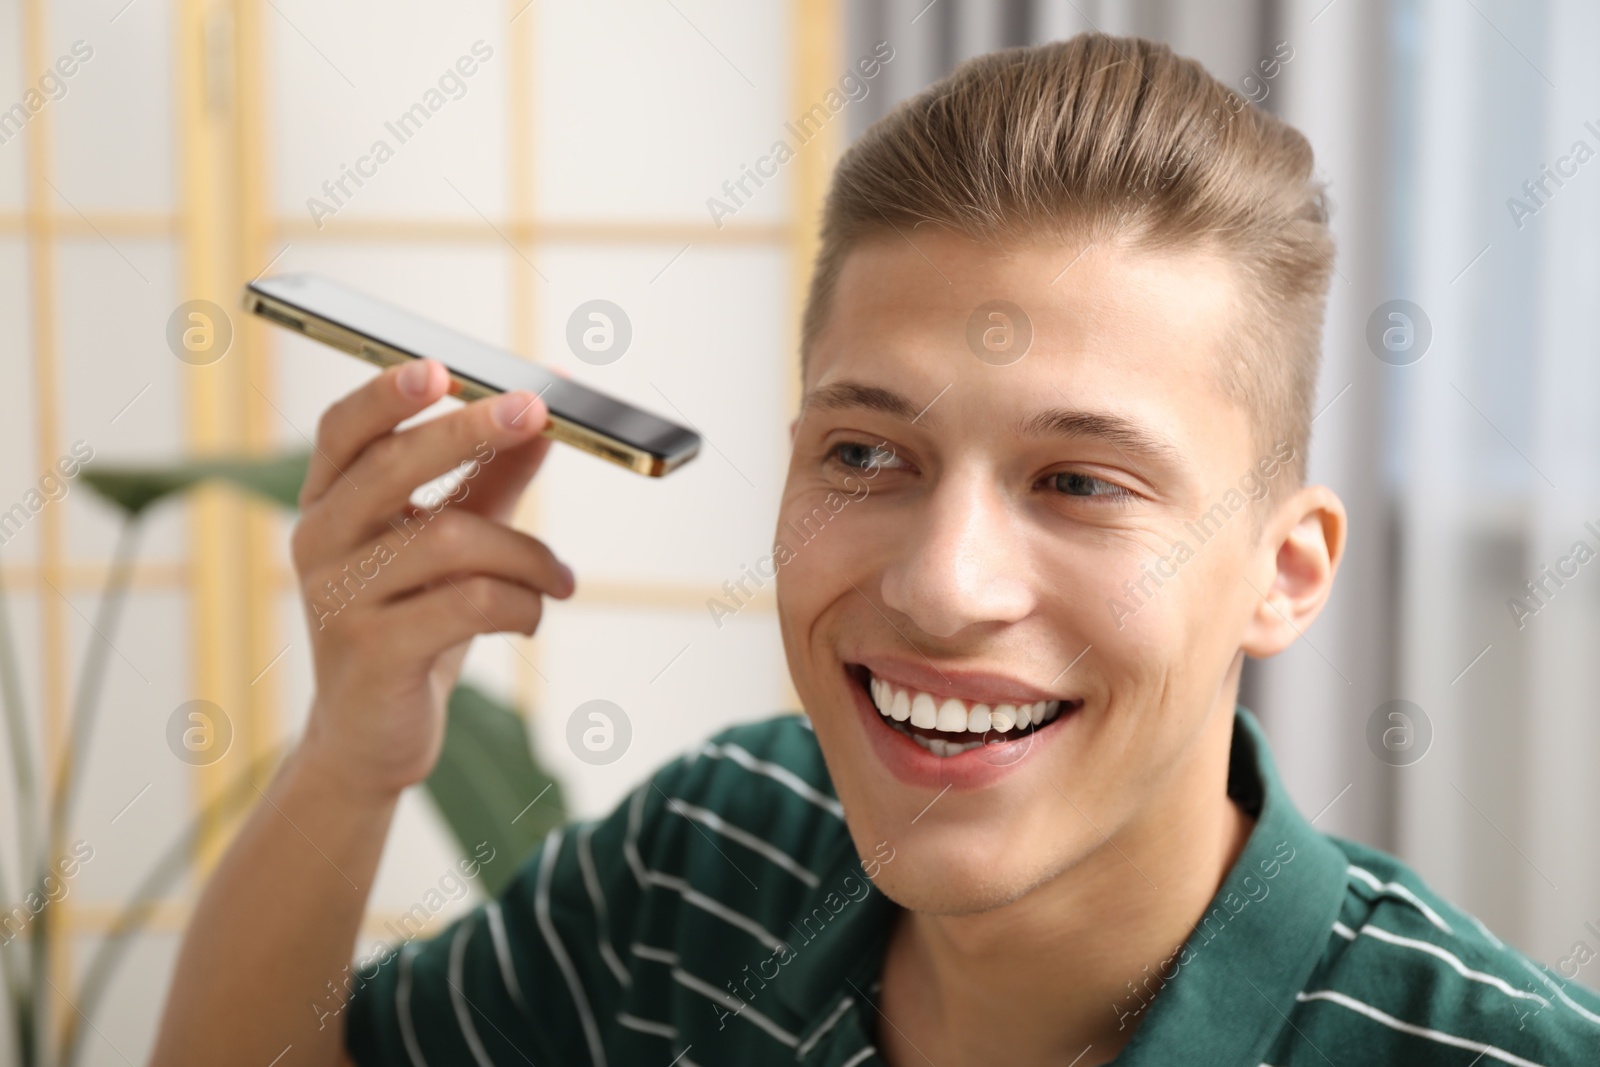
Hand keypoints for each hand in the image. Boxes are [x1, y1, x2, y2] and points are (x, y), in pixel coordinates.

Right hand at [289, 359, 573, 798]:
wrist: (370, 738)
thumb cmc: (413, 624)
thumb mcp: (450, 545)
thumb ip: (492, 477)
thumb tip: (549, 409)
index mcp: (329, 503)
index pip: (343, 430)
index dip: (387, 394)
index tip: (444, 367)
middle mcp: (319, 542)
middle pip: (392, 466)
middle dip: (471, 431)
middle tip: (538, 413)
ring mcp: (338, 598)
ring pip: (450, 539)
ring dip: (527, 553)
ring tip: (561, 579)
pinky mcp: (371, 653)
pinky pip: (467, 603)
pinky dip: (520, 603)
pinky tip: (533, 615)